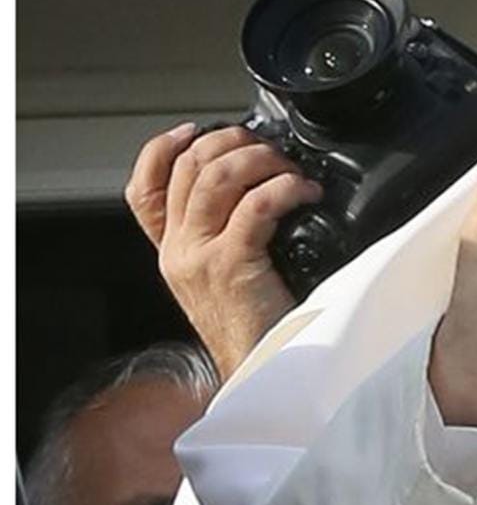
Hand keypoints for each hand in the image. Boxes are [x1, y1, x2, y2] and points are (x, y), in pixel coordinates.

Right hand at [125, 124, 323, 378]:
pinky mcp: (231, 265)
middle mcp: (178, 251)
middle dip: (233, 142)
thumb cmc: (260, 326)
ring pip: (216, 176)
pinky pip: (256, 204)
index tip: (196, 130)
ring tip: (290, 170)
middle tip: (270, 150)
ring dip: (261, 159)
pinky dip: (285, 187)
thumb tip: (259, 186)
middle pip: (188, 167)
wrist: (264, 374)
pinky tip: (305, 193)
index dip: (163, 149)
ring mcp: (199, 257)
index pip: (143, 189)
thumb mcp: (227, 278)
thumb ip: (226, 237)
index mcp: (172, 251)